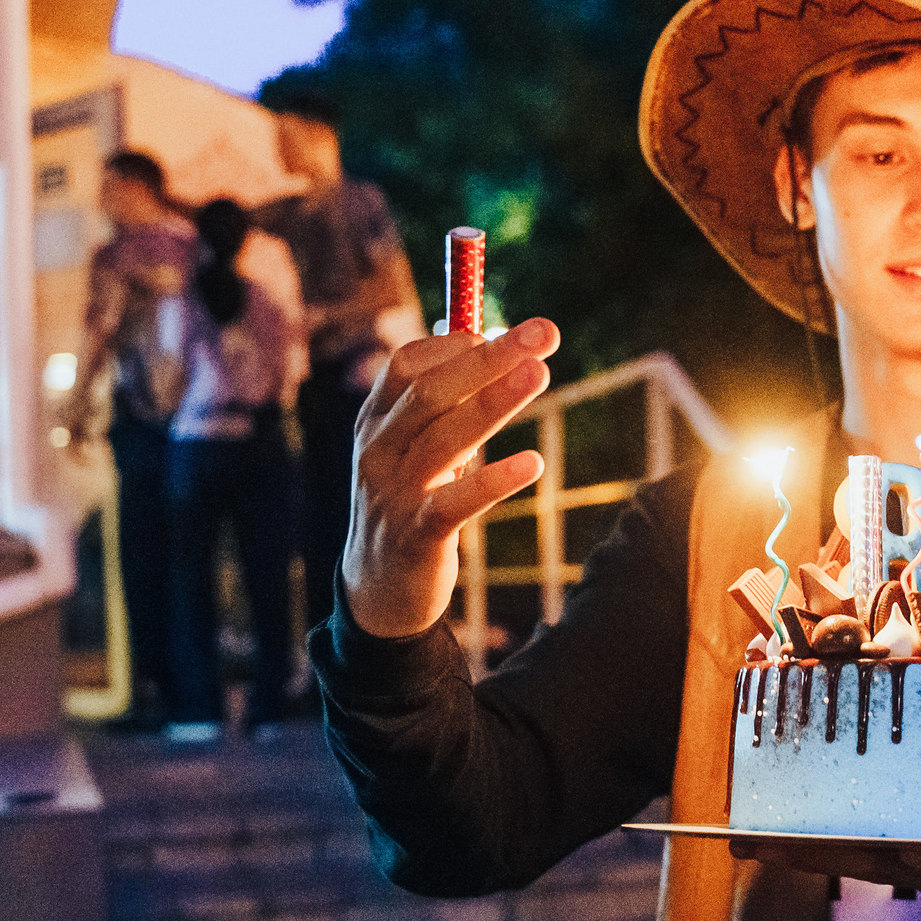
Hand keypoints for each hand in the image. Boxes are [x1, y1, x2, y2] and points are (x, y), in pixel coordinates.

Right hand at [340, 318, 560, 638]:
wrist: (379, 589)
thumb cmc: (410, 502)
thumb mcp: (416, 448)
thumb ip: (446, 405)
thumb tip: (495, 345)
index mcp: (376, 422)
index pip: (407, 365)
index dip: (458, 343)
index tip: (508, 332)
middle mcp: (377, 451)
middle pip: (430, 392)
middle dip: (488, 358)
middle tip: (544, 333)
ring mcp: (393, 494)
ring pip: (444, 440)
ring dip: (494, 403)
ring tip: (540, 374)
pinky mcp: (416, 537)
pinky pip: (456, 503)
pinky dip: (494, 481)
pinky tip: (533, 464)